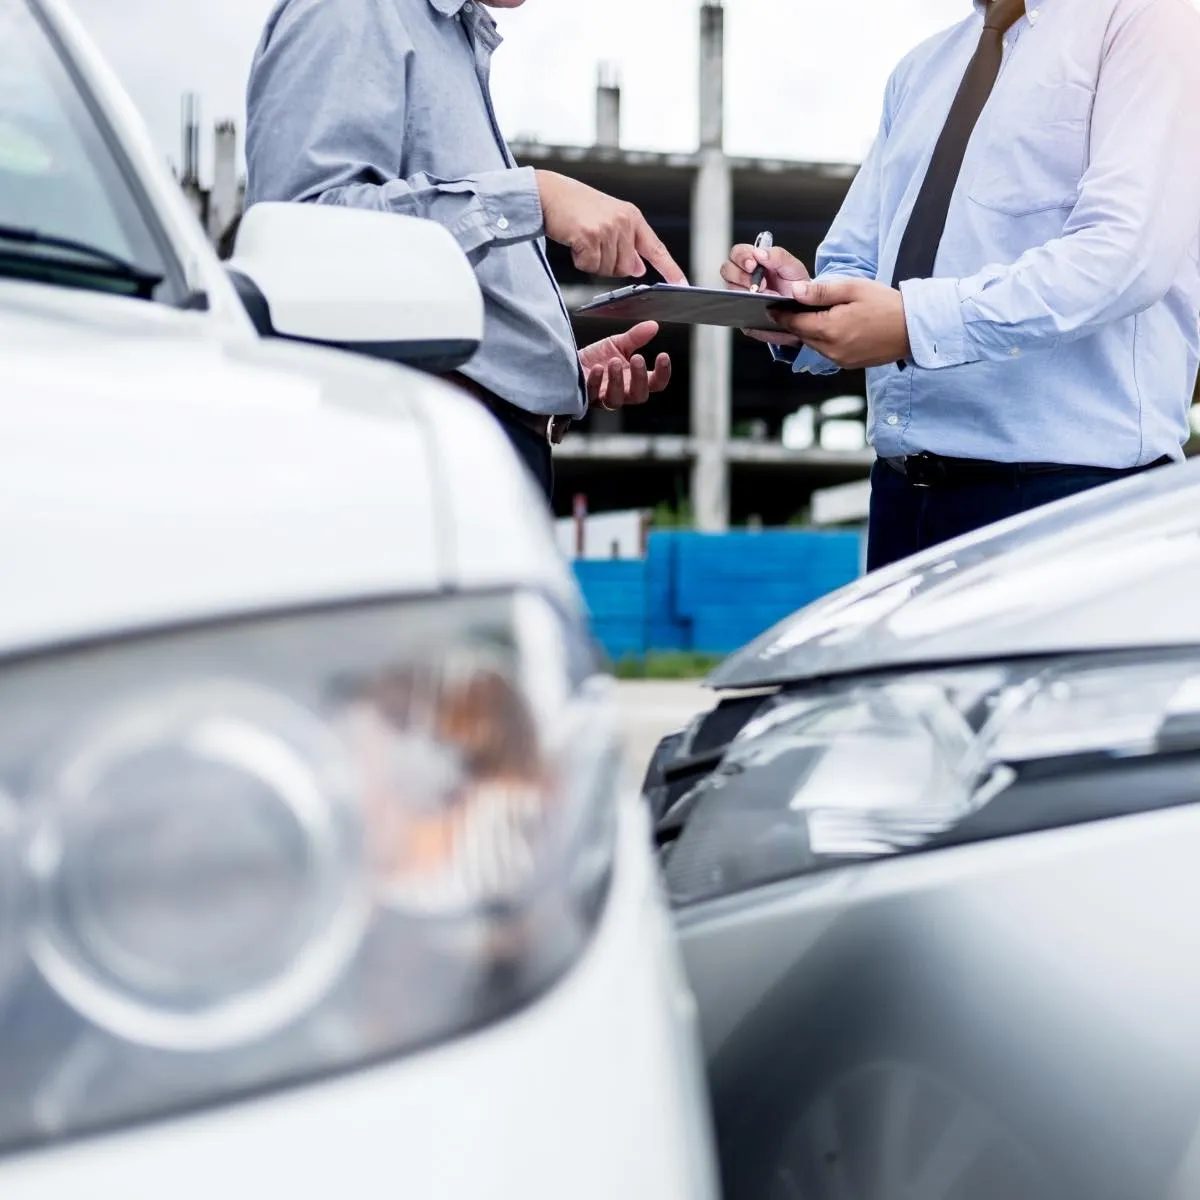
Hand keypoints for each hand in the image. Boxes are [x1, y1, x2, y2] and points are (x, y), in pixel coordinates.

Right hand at [536, 171, 686, 282]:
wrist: (549, 193)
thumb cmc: (577, 207)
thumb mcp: (610, 220)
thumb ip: (627, 244)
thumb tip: (638, 268)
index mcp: (632, 217)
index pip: (656, 248)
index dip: (670, 269)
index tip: (683, 285)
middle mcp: (624, 222)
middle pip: (626, 268)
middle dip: (609, 264)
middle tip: (594, 244)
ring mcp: (608, 228)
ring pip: (608, 269)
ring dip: (593, 262)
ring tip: (583, 240)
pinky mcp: (590, 236)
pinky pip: (590, 266)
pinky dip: (580, 261)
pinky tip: (575, 242)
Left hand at [579, 321, 671, 409]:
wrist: (570, 361)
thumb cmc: (596, 358)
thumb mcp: (617, 344)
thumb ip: (636, 337)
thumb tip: (653, 325)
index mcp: (633, 380)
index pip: (655, 383)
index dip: (663, 373)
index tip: (663, 356)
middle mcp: (622, 392)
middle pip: (639, 396)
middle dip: (640, 378)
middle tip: (637, 358)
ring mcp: (604, 397)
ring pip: (616, 400)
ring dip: (617, 380)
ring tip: (614, 361)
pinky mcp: (586, 397)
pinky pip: (592, 394)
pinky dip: (596, 381)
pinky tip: (598, 368)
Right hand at [720, 242, 810, 344]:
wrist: (801, 308)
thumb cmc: (796, 285)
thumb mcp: (793, 267)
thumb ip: (778, 256)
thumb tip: (759, 253)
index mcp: (755, 260)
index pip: (738, 253)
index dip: (741, 257)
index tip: (753, 265)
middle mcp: (744, 275)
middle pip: (727, 269)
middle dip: (740, 275)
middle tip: (759, 284)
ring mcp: (741, 292)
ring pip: (729, 288)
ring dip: (744, 291)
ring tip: (762, 295)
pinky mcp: (741, 307)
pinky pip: (734, 306)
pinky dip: (743, 304)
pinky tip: (756, 304)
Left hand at [770, 278, 911, 368]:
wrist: (913, 329)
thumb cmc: (886, 304)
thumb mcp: (853, 289)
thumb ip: (821, 291)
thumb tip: (795, 291)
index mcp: (830, 329)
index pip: (794, 322)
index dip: (781, 314)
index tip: (771, 307)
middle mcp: (831, 349)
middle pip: (801, 335)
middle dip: (793, 322)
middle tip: (786, 309)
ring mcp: (839, 359)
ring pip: (813, 344)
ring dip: (808, 331)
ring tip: (809, 315)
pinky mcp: (848, 364)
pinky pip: (826, 351)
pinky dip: (822, 339)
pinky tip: (829, 327)